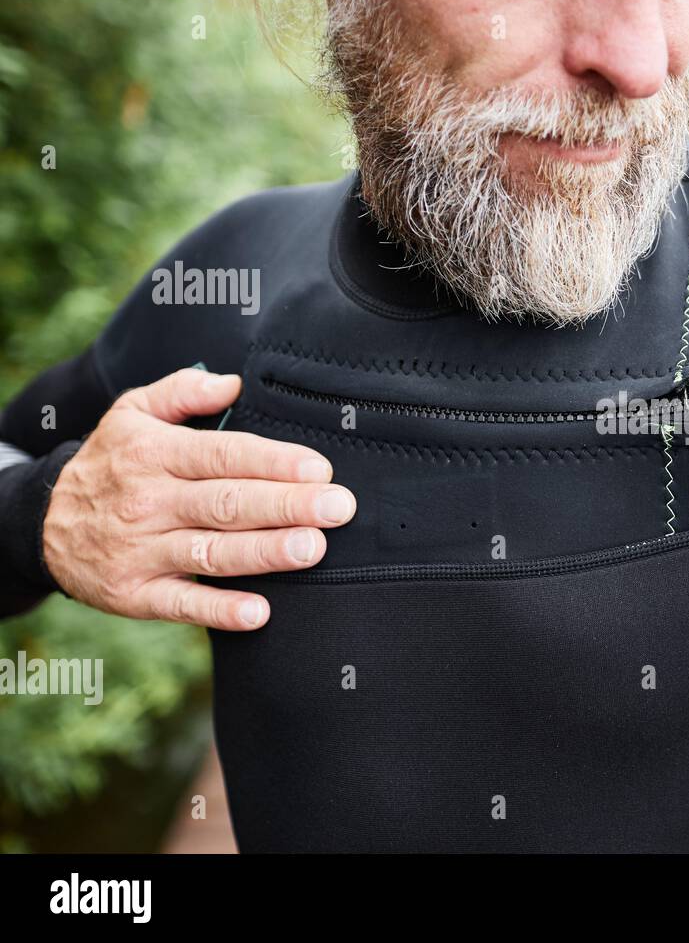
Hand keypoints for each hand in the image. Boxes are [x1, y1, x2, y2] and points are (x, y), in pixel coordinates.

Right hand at [43, 368, 355, 629]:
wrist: (43, 523)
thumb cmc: (111, 463)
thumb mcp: (131, 412)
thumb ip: (182, 391)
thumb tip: (233, 383)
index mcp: (155, 453)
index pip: (223, 454)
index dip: (273, 461)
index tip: (320, 468)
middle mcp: (150, 501)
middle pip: (227, 503)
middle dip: (287, 505)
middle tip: (338, 508)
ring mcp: (142, 550)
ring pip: (212, 552)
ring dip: (264, 552)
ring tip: (312, 548)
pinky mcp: (136, 593)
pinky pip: (182, 604)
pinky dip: (219, 610)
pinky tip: (259, 613)